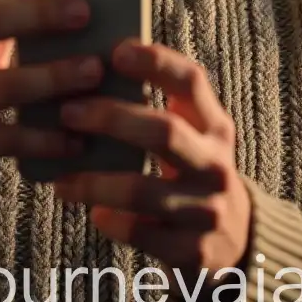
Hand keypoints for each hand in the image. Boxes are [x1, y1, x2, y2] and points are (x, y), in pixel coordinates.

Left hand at [53, 40, 249, 287]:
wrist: (239, 244)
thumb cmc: (194, 172)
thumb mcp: (195, 137)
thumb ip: (165, 106)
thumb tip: (98, 68)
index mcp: (215, 127)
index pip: (192, 82)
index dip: (156, 62)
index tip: (116, 51)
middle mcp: (216, 164)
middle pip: (163, 131)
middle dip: (111, 118)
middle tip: (67, 112)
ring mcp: (208, 209)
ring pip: (142, 189)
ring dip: (94, 182)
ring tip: (62, 180)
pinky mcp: (193, 251)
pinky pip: (140, 232)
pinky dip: (112, 220)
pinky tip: (94, 212)